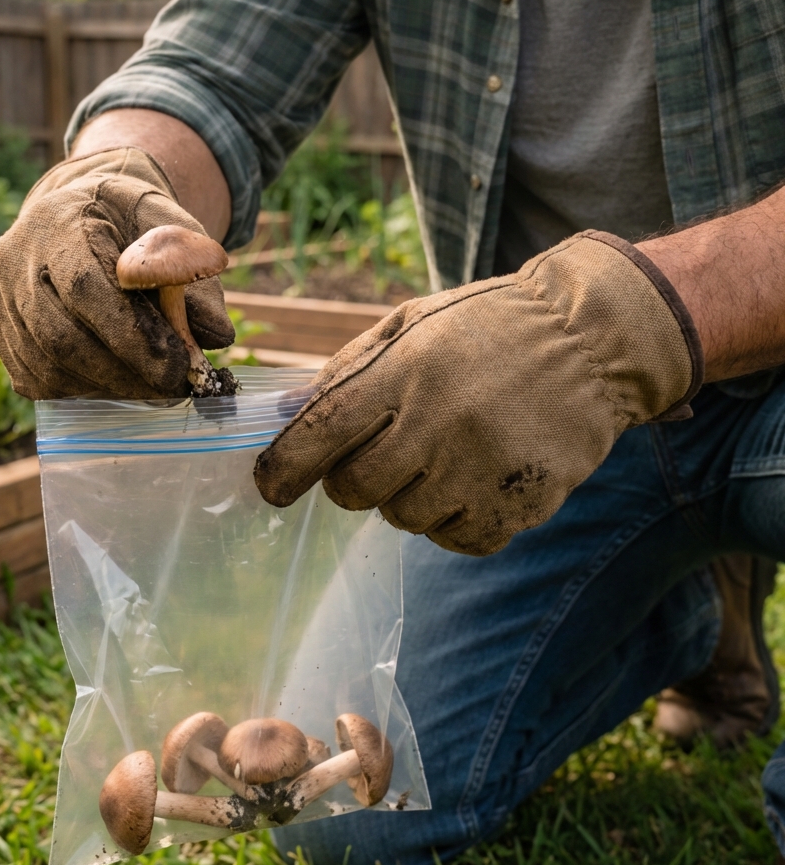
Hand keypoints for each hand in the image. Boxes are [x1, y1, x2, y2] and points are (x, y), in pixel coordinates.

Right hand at [0, 147, 234, 399]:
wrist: (85, 210)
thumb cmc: (136, 222)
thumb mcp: (173, 226)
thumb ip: (194, 273)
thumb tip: (217, 335)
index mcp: (58, 220)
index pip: (86, 288)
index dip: (132, 336)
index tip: (178, 365)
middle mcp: (15, 258)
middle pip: (60, 336)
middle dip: (122, 372)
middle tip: (170, 388)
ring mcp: (0, 296)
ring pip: (45, 364)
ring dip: (104, 387)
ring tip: (149, 388)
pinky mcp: (1, 329)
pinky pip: (33, 376)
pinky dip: (79, 391)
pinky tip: (115, 384)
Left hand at [254, 231, 702, 555]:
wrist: (592, 339)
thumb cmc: (487, 327)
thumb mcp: (412, 324)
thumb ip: (347, 371)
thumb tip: (287, 417)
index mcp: (406, 369)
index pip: (321, 433)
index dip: (284, 469)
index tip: (271, 487)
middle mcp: (442, 421)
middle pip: (355, 490)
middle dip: (352, 481)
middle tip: (382, 455)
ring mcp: (484, 468)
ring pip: (404, 520)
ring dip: (407, 497)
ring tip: (442, 457)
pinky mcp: (522, 503)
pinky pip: (456, 541)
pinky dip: (452, 522)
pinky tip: (472, 482)